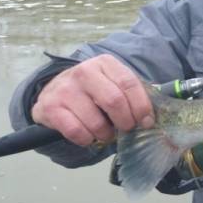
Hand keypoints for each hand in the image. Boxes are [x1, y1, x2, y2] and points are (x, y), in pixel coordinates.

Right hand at [31, 54, 153, 146]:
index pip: (128, 83)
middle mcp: (84, 72)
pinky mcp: (50, 107)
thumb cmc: (92, 90)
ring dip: (106, 134)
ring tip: (107, 133)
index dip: (141, 106)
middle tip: (127, 129)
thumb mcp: (112, 82)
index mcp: (104, 63)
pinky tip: (88, 136)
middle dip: (125, 121)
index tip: (146, 122)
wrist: (54, 91)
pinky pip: (76, 131)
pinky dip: (86, 139)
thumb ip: (131, 93)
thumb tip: (152, 115)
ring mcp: (65, 89)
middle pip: (114, 101)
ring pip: (95, 121)